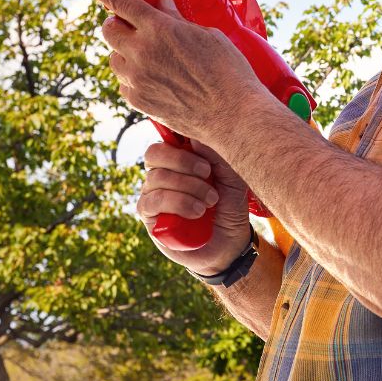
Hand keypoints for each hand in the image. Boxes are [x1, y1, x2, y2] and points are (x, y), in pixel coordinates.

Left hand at [67, 0, 264, 144]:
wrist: (233, 114)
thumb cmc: (229, 71)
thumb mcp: (209, 36)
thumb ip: (178, 20)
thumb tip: (161, 6)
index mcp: (159, 28)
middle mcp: (141, 51)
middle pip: (108, 30)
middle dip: (118, 25)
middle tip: (137, 30)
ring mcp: (136, 78)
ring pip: (114, 57)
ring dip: (127, 53)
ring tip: (155, 61)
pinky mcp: (138, 100)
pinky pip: (124, 83)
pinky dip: (135, 78)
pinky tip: (160, 82)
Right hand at [138, 139, 252, 275]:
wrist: (230, 244)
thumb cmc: (230, 206)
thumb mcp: (232, 178)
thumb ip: (217, 156)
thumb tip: (198, 136)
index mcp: (180, 159)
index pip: (167, 137)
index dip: (180, 136)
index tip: (203, 148)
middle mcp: (162, 173)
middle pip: (155, 153)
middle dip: (184, 162)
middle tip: (208, 174)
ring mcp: (152, 194)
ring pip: (157, 178)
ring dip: (188, 187)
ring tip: (210, 201)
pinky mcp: (148, 216)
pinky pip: (153, 201)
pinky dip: (179, 203)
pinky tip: (197, 212)